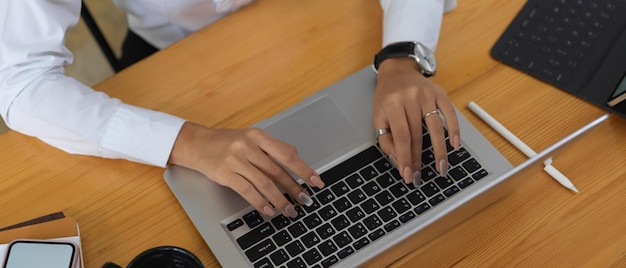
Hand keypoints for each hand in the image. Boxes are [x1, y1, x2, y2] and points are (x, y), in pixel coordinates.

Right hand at [168, 122, 324, 217]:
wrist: (196, 144)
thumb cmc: (226, 142)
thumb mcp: (251, 138)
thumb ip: (273, 146)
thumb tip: (295, 154)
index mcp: (259, 136)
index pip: (287, 154)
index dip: (303, 169)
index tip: (315, 181)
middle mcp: (249, 146)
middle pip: (277, 171)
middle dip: (294, 188)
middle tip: (305, 200)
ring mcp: (236, 160)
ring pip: (264, 183)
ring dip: (279, 199)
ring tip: (289, 210)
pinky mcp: (225, 173)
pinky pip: (247, 191)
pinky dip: (260, 202)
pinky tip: (267, 210)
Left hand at [373, 57, 459, 186]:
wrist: (398, 70)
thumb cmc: (386, 96)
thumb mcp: (378, 116)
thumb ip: (386, 139)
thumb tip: (398, 160)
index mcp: (392, 104)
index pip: (401, 136)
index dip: (405, 157)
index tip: (408, 174)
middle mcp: (410, 97)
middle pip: (417, 134)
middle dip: (419, 159)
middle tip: (421, 177)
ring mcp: (427, 94)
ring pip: (436, 127)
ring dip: (439, 150)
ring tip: (441, 168)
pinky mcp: (440, 92)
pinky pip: (449, 113)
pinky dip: (454, 130)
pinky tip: (455, 145)